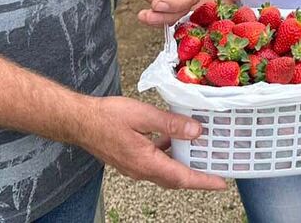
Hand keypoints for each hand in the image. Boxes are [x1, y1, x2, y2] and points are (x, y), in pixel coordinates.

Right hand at [75, 96, 226, 189]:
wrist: (79, 121)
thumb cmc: (106, 117)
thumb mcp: (143, 116)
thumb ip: (171, 124)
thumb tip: (196, 131)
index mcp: (146, 163)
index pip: (182, 177)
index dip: (204, 181)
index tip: (222, 183)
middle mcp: (141, 170)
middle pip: (175, 179)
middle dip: (197, 177)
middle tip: (216, 171)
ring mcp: (134, 167)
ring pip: (165, 171)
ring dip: (182, 165)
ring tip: (199, 153)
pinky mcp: (129, 159)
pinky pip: (155, 162)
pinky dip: (168, 155)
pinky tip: (172, 139)